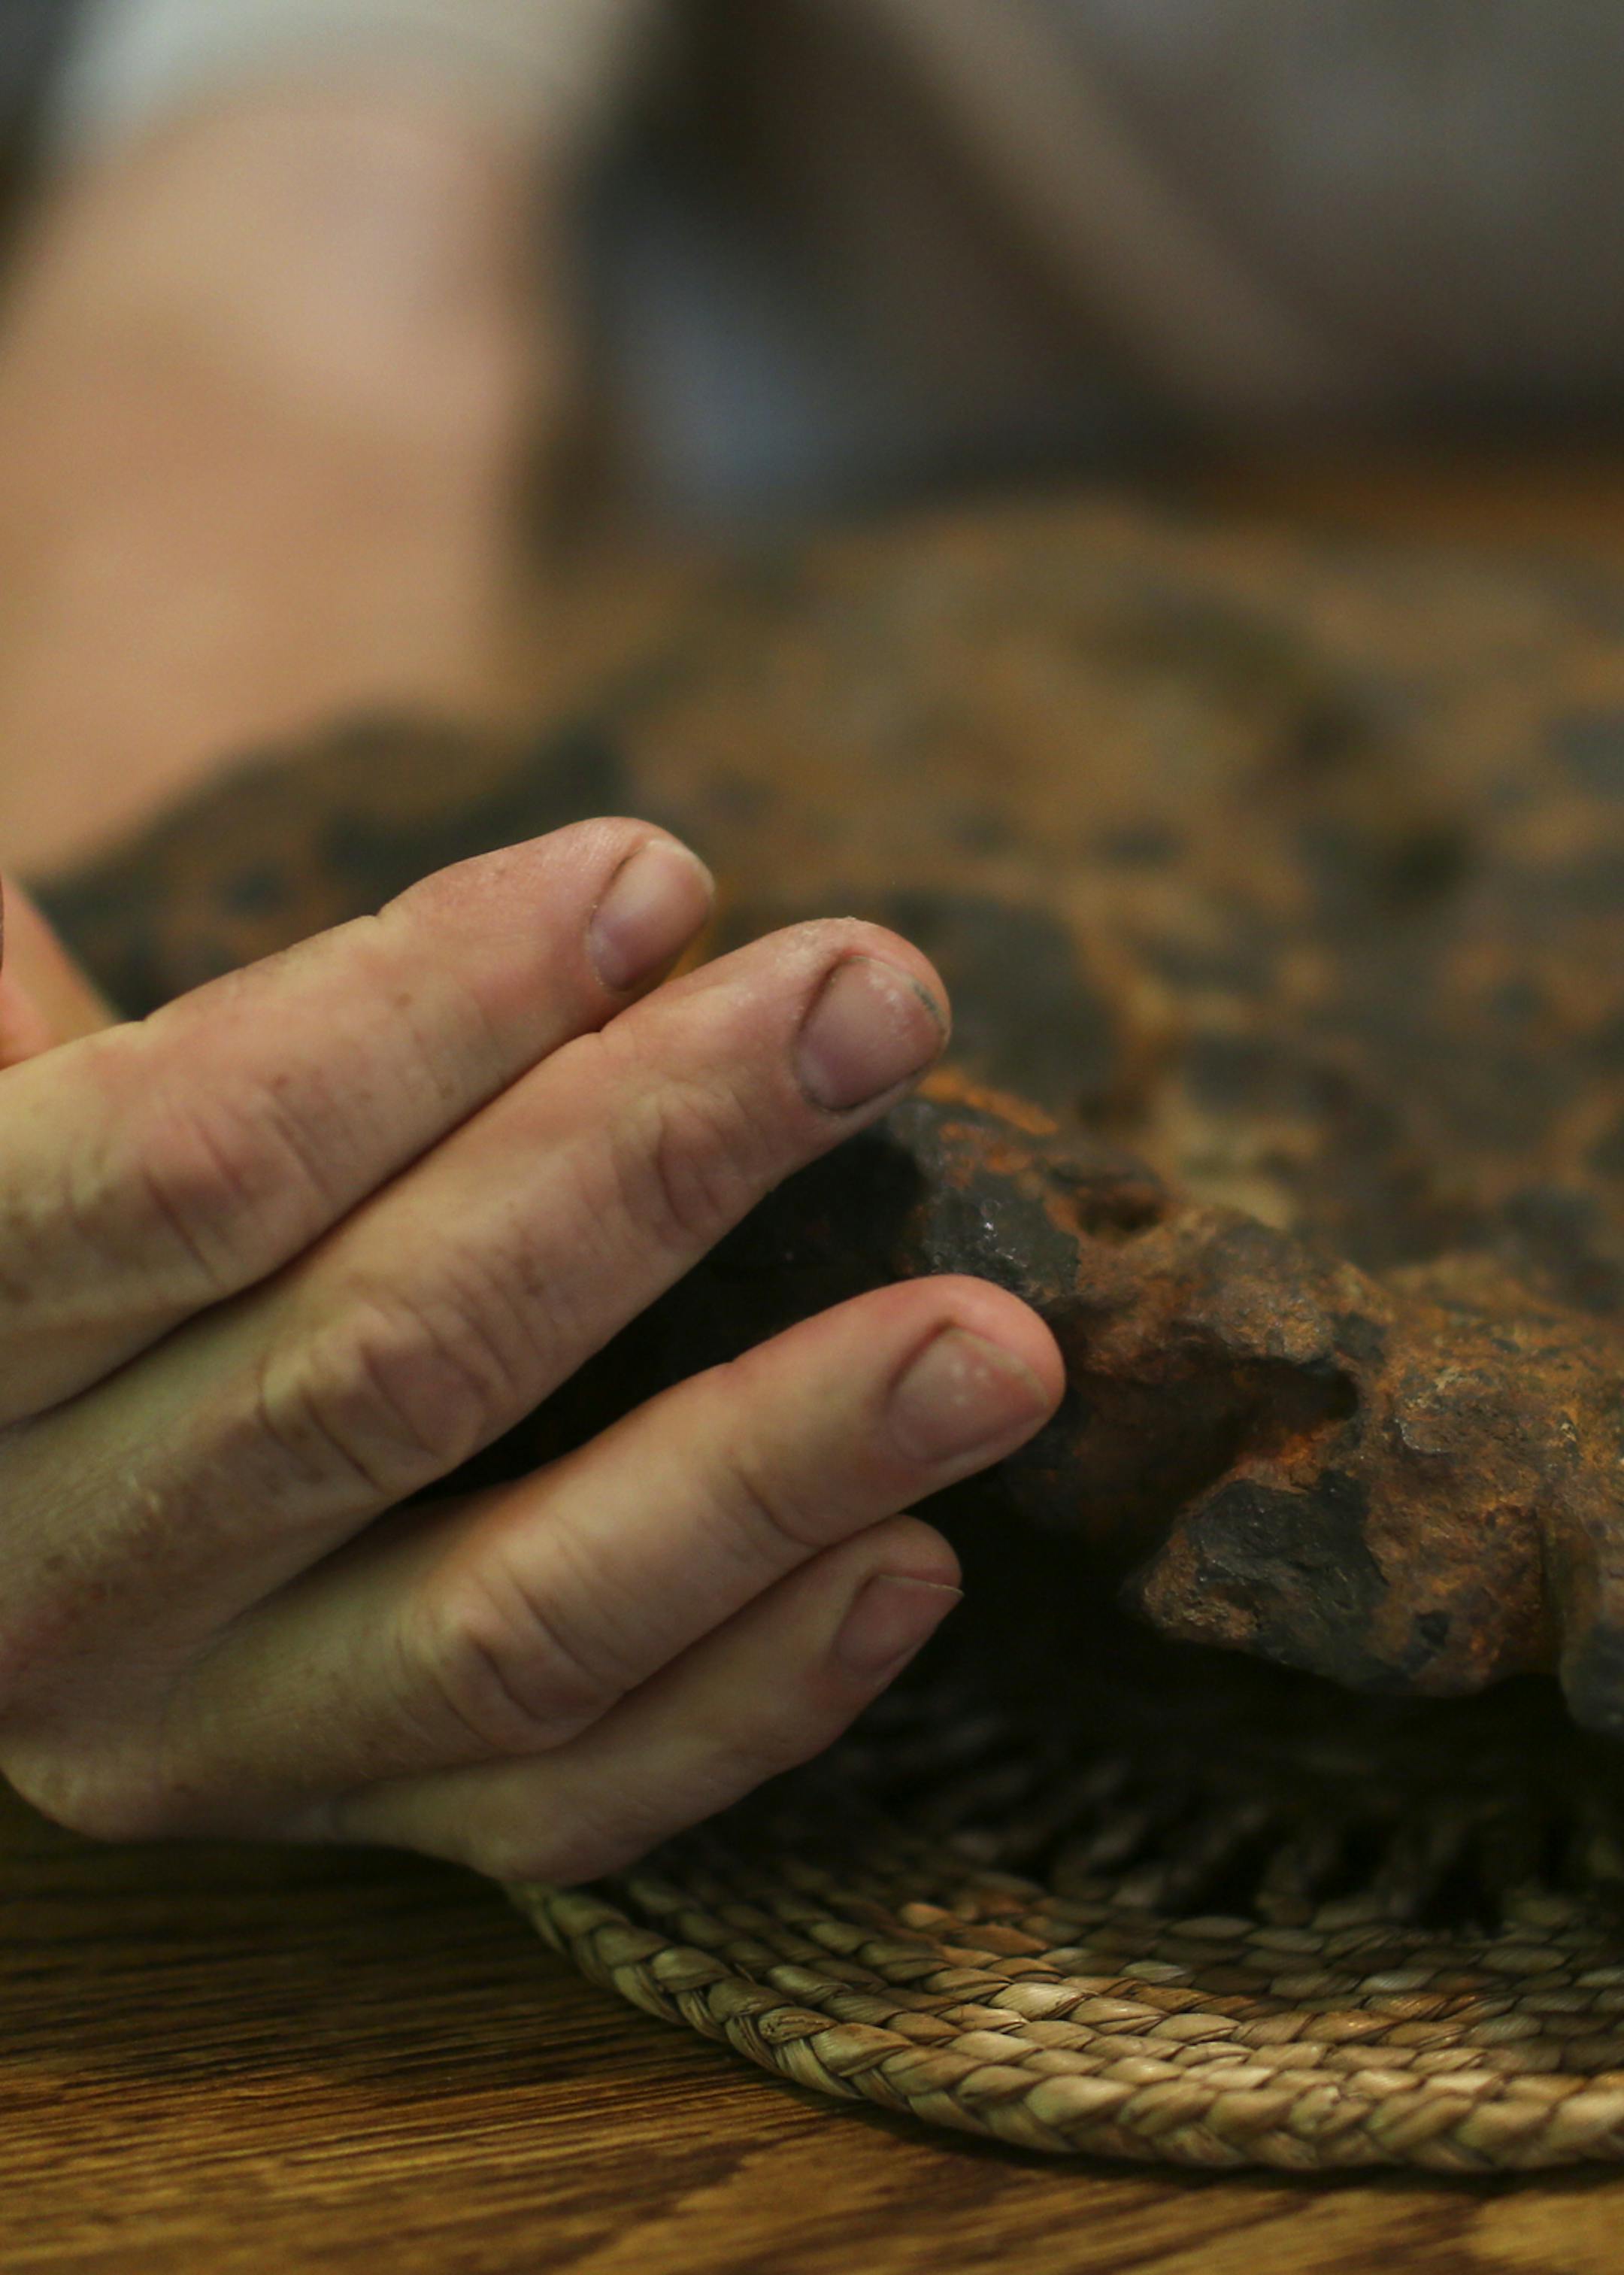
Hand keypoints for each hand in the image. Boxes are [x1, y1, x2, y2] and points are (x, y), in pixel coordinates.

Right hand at [0, 822, 1060, 1881]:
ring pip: (510, 1618)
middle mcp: (40, 1577)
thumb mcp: (31, 1108)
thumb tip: (130, 932)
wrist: (24, 1471)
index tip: (656, 875)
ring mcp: (201, 1736)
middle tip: (876, 1007)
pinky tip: (916, 1563)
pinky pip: (566, 1800)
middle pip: (389, 1362)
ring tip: (994, 1342)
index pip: (189, 1166)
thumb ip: (81, 1045)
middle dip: (658, 1160)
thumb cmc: (78, 1212)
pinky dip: (755, 1696)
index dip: (432, 1010)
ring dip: (776, 1460)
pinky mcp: (350, 1829)